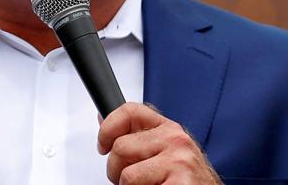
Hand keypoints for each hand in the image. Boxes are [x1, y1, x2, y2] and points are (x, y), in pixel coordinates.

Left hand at [98, 103, 221, 184]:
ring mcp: (179, 161)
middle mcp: (176, 140)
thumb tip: (103, 118)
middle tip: (129, 181)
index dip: (108, 128)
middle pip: (120, 147)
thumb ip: (136, 136)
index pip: (130, 111)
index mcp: (169, 129)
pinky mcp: (180, 182)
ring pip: (126, 175)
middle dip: (116, 170)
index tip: (103, 146)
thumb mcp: (163, 152)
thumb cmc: (184, 181)